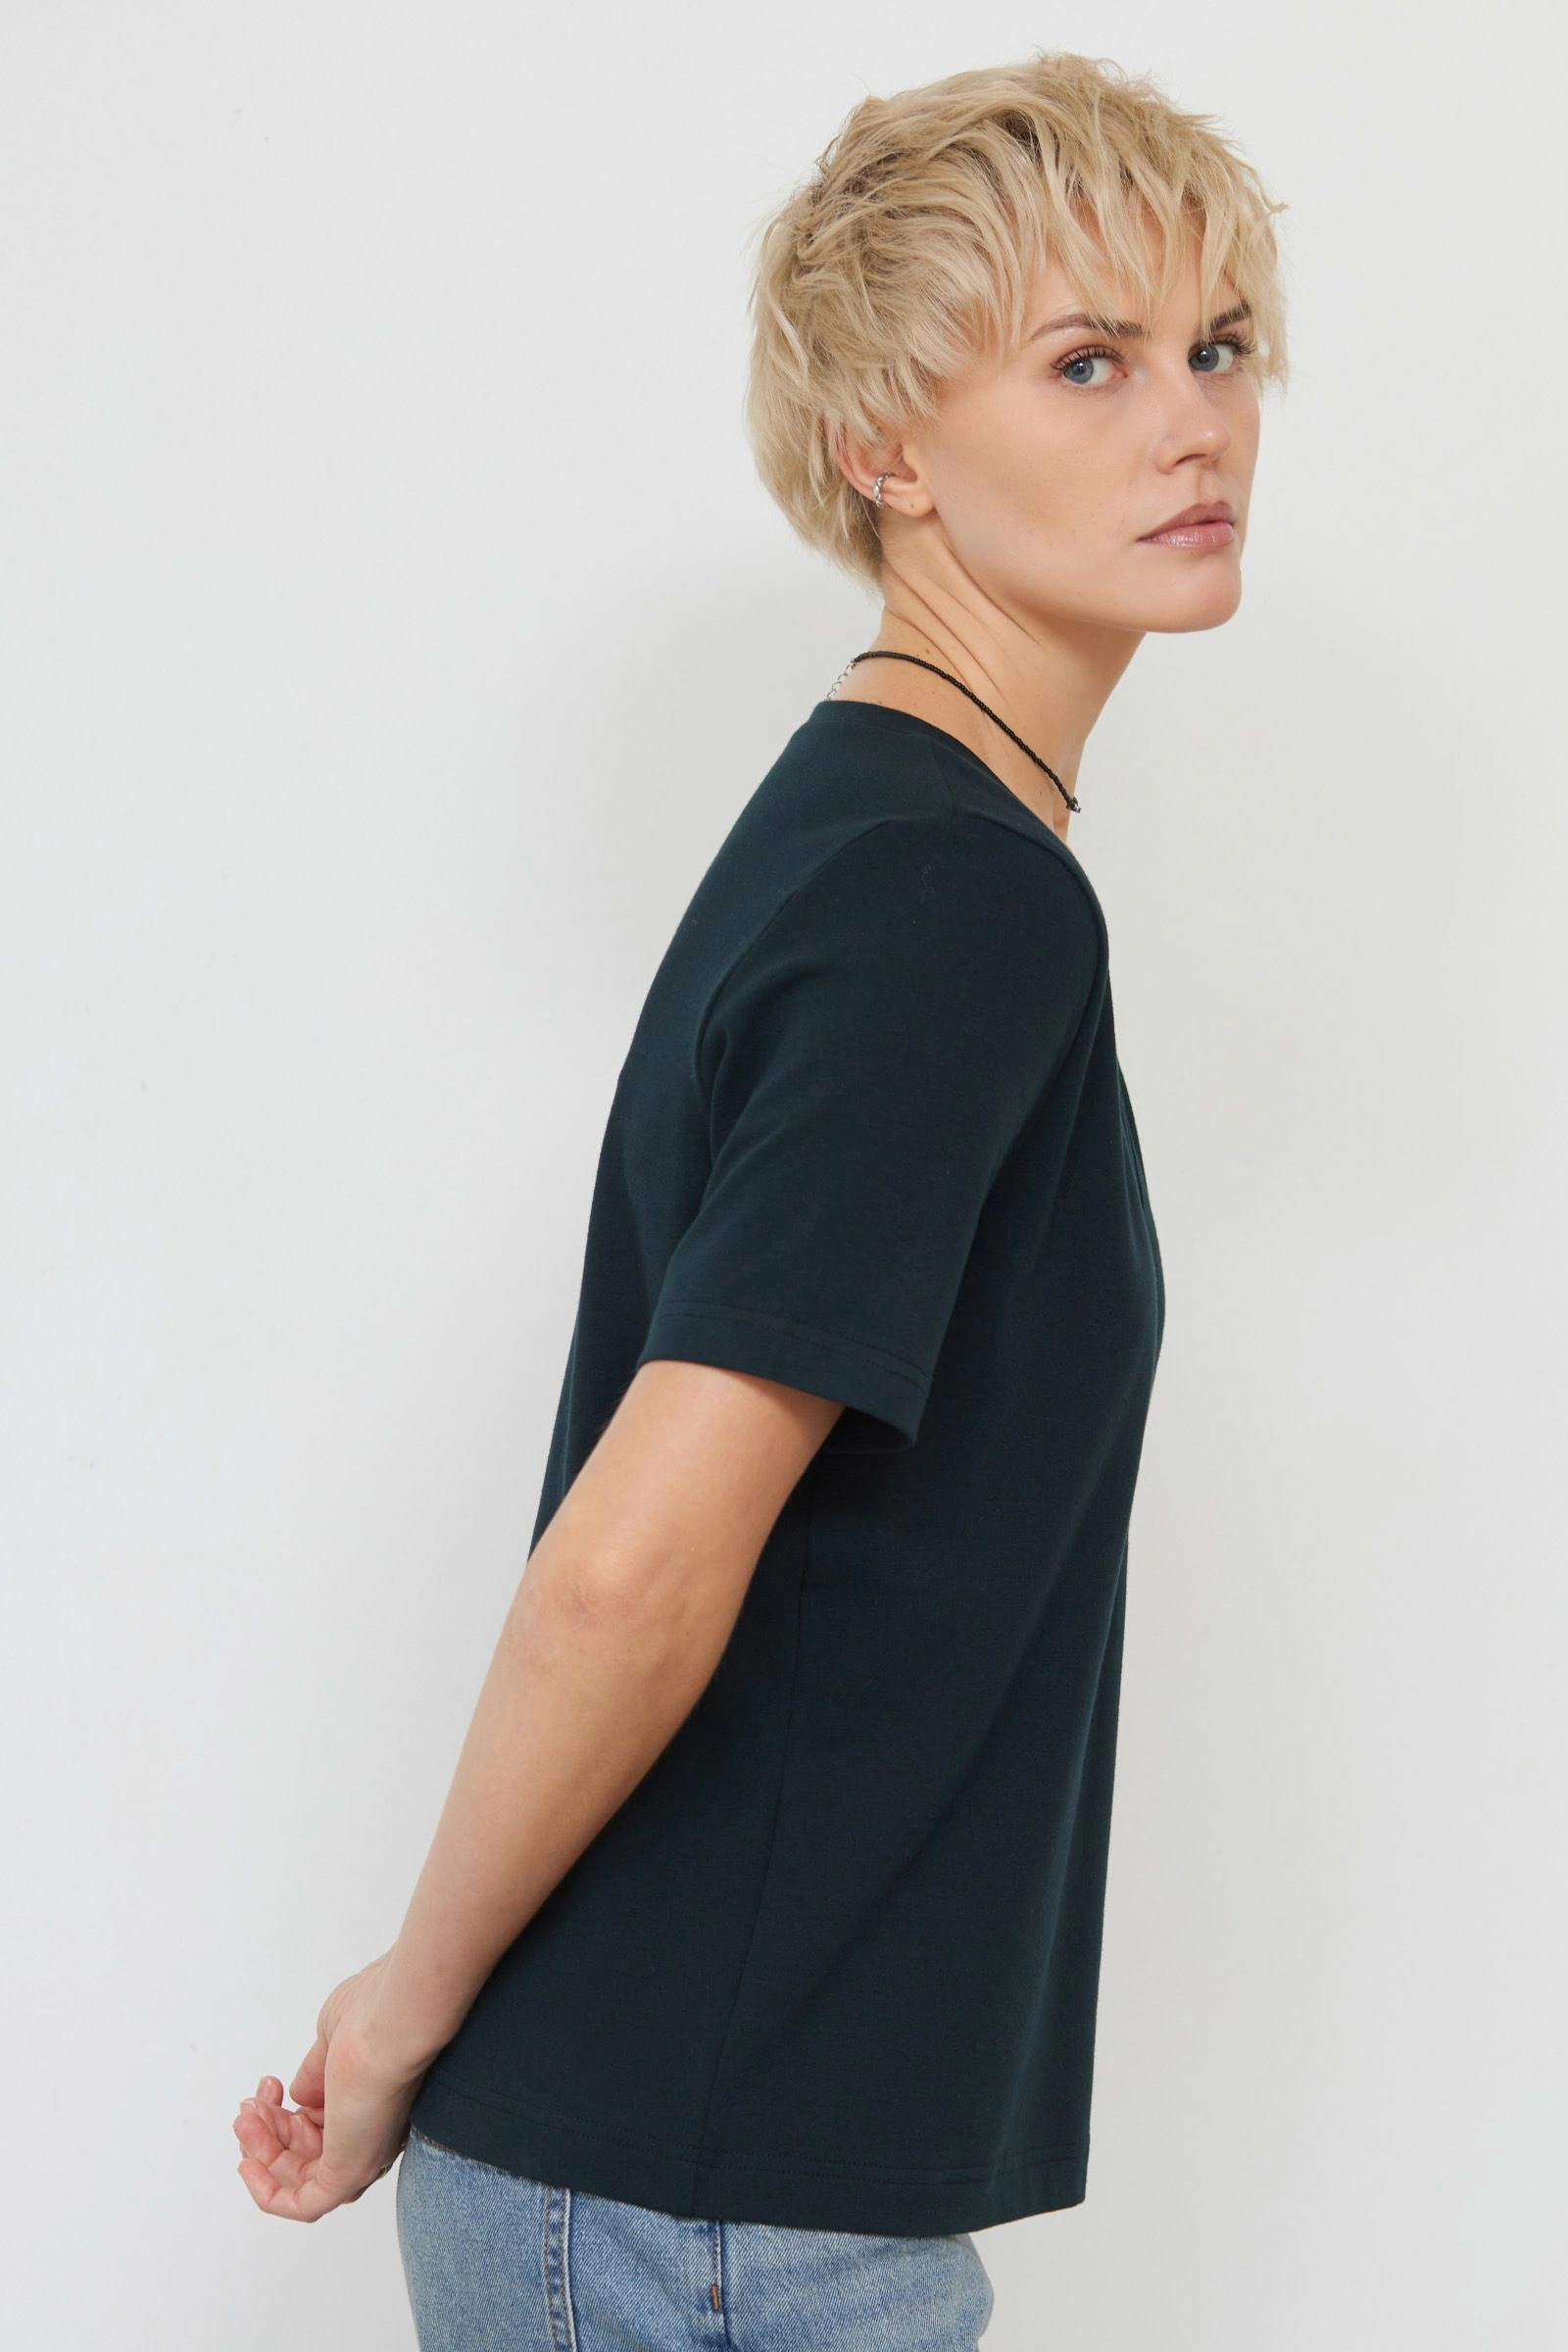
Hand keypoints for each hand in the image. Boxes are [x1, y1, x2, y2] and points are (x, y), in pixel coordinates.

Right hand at [233, 1950, 430, 2220]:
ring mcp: (361, 2157)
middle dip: (266, 2131)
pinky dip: (268, 2193)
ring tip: (246, 2119)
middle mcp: (369, 2135)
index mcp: (368, 2104)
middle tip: (249, 2107)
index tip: (268, 2088)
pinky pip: (304, 2204)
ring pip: (299, 2177)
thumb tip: (296, 2097)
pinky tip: (247, 2165)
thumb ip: (313, 2077)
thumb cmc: (373, 2017)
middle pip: (304, 2154)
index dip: (283, 2114)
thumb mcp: (330, 2044)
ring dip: (261, 2152)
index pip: (319, 2128)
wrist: (391, 2024)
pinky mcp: (349, 2175)